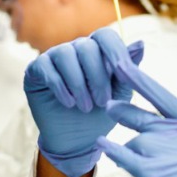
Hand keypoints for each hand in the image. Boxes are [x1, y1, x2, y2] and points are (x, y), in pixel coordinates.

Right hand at [23, 28, 142, 176]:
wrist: (76, 140)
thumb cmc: (100, 114)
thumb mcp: (120, 94)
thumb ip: (128, 69)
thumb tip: (141, 43)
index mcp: (98, 50)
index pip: (106, 36)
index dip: (115, 51)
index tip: (123, 74)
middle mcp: (76, 49)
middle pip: (87, 46)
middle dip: (97, 76)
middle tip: (102, 102)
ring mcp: (54, 56)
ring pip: (66, 54)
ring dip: (78, 83)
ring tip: (85, 107)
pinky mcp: (35, 70)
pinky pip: (46, 67)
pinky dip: (60, 86)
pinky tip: (69, 103)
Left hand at [97, 60, 176, 176]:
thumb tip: (144, 129)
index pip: (164, 97)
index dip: (141, 80)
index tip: (123, 64)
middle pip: (142, 118)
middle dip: (123, 112)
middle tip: (109, 105)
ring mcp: (169, 153)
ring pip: (134, 143)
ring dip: (135, 157)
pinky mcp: (156, 175)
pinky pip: (125, 157)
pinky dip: (111, 151)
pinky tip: (100, 144)